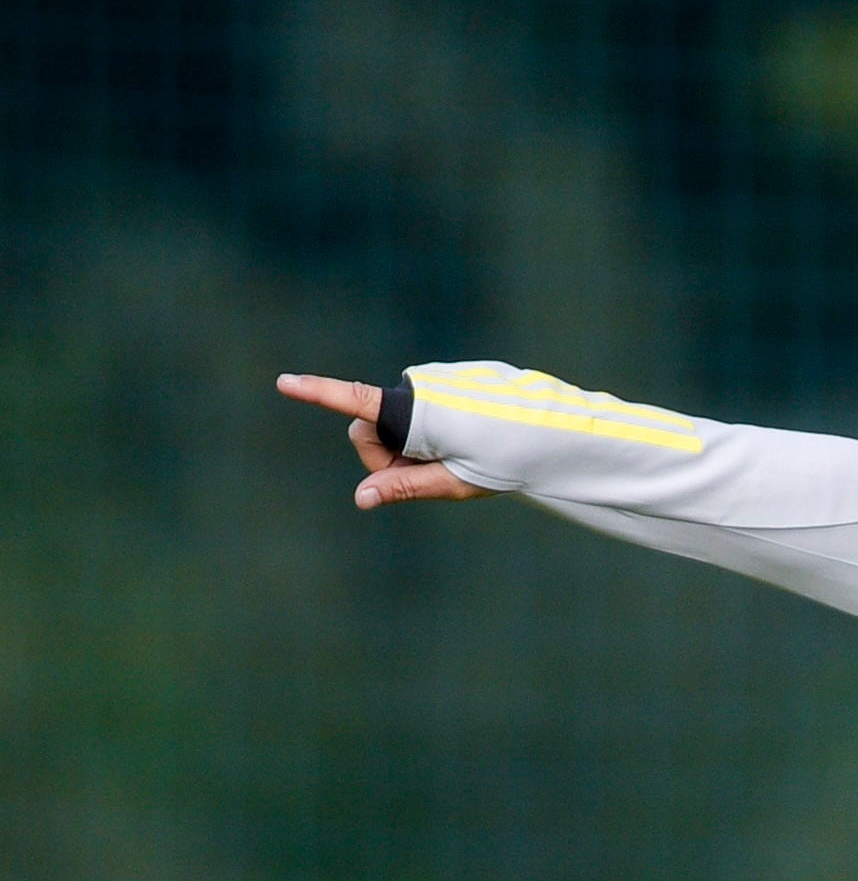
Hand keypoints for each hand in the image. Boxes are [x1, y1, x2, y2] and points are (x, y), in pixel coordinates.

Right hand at [274, 374, 492, 507]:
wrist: (551, 430)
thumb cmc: (505, 460)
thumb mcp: (455, 482)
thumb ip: (405, 486)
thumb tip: (362, 498)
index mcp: (417, 412)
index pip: (357, 402)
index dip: (318, 393)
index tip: (284, 383)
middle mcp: (419, 388)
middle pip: (371, 431)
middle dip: (389, 456)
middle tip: (434, 471)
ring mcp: (430, 383)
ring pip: (395, 424)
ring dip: (412, 447)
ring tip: (456, 454)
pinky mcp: (442, 383)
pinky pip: (418, 413)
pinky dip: (430, 433)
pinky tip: (463, 441)